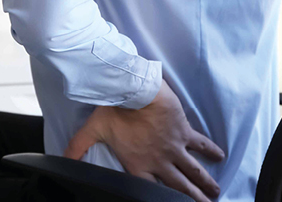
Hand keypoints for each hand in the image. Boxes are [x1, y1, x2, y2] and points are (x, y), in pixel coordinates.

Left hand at [65, 80, 225, 201]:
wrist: (135, 90)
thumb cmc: (114, 110)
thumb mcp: (92, 130)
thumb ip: (77, 147)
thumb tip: (61, 159)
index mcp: (138, 165)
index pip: (151, 189)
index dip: (162, 198)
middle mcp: (159, 161)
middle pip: (179, 186)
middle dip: (192, 198)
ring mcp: (173, 148)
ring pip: (193, 171)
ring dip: (205, 182)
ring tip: (215, 192)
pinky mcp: (183, 132)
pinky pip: (200, 144)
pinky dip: (211, 150)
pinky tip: (220, 156)